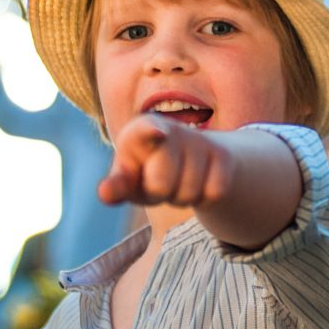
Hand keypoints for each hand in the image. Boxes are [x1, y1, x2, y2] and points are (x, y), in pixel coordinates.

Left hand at [98, 114, 232, 206]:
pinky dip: (204, 199)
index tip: (159, 133)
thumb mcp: (131, 179)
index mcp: (141, 130)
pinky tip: (200, 183)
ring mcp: (200, 140)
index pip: (147, 130)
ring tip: (179, 181)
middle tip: (159, 183)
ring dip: (181, 198)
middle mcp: (172, 129)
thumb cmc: (149, 170)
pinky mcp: (223, 155)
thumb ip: (117, 185)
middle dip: (158, 194)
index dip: (151, 132)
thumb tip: (104, 194)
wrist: (193, 158)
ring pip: (188, 194)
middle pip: (160, 185)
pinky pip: (212, 194)